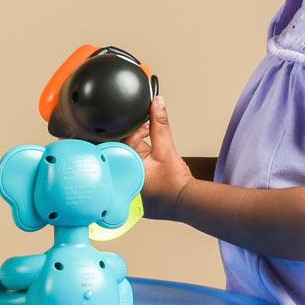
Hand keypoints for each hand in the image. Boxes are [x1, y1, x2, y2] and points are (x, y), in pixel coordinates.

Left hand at [125, 95, 194, 220]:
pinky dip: (140, 163)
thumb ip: (159, 124)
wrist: (184, 201)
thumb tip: (157, 103)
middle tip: (150, 139)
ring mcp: (127, 184)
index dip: (135, 131)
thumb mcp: (166, 148)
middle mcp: (122, 177)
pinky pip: (132, 169)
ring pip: (127, 158)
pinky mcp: (133, 188)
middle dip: (135, 140)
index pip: (120, 142)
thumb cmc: (174, 183)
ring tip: (156, 156)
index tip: (147, 128)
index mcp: (124, 168)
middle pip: (121, 149)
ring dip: (139, 151)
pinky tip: (153, 165)